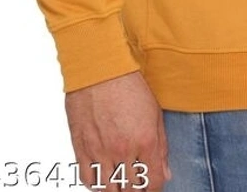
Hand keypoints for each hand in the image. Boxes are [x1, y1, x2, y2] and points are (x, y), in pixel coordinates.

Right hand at [65, 70, 171, 190]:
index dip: (154, 187)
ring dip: (117, 189)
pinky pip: (88, 179)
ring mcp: (100, 151)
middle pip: (131, 191)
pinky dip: (96, 185)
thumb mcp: (154, 112)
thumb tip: (164, 173)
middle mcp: (123, 150)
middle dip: (136, 190)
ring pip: (108, 191)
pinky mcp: (81, 148)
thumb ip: (161, 146)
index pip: (152, 183)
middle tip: (136, 183)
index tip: (153, 184)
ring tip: (120, 182)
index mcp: (145, 141)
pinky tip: (103, 178)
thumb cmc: (128, 84)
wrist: (99, 68)